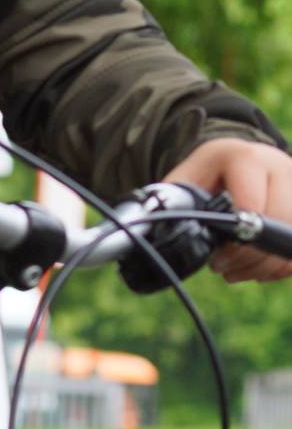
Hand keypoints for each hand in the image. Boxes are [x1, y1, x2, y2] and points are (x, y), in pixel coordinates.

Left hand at [166, 138, 291, 282]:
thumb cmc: (206, 175)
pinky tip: (257, 268)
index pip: (252, 204)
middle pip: (280, 223)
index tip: (217, 256)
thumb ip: (172, 202)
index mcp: (246, 158)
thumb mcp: (185, 180)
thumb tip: (151, 230)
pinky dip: (281, 265)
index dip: (236, 237)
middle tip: (223, 267)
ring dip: (267, 265)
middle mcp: (281, 167)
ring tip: (236, 270)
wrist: (236, 159)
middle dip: (251, 256)